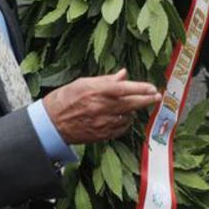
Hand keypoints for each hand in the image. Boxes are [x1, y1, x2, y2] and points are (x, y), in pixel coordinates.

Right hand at [43, 69, 161, 144]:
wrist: (51, 122)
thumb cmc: (65, 98)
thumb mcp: (83, 83)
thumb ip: (106, 80)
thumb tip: (123, 74)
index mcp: (97, 91)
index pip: (124, 88)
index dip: (140, 88)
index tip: (152, 87)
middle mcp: (101, 107)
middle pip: (131, 104)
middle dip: (146, 100)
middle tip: (156, 97)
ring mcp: (102, 123)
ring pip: (127, 117)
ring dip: (133, 111)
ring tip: (132, 106)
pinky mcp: (101, 135)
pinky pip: (120, 129)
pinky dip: (124, 123)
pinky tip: (123, 118)